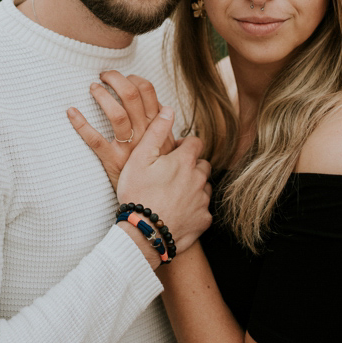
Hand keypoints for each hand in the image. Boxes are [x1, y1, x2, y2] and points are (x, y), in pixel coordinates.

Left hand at [67, 71, 173, 188]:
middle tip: (103, 75)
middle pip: (131, 96)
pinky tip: (71, 112)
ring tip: (92, 87)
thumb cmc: (154, 166)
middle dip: (115, 79)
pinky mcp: (112, 160)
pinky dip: (80, 124)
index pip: (148, 91)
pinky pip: (94, 139)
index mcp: (157, 126)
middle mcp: (144, 133)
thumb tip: (158, 103)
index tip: (122, 77)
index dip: (132, 79)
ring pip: (116, 114)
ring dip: (102, 96)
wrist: (152, 200)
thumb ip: (159, 123)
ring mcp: (128, 147)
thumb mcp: (164, 144)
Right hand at [115, 108, 211, 254]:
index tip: (171, 153)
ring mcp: (203, 200)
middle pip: (202, 164)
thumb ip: (155, 132)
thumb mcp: (139, 158)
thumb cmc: (138, 193)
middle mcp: (199, 178)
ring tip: (171, 194)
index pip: (195, 142)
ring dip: (193, 186)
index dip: (183, 145)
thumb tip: (168, 110)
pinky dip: (193, 208)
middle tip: (169, 174)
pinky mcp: (204, 220)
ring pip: (203, 186)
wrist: (145, 232)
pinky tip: (176, 211)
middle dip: (190, 166)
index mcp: (185, 161)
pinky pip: (202, 208)